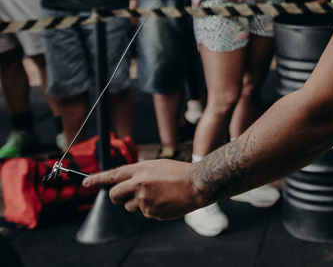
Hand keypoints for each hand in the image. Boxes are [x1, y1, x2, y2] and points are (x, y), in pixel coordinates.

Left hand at [83, 160, 204, 219]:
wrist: (198, 184)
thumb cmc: (181, 173)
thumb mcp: (158, 166)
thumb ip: (140, 174)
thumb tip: (127, 186)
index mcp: (141, 169)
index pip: (114, 174)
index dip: (98, 179)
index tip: (86, 182)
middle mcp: (139, 184)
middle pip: (115, 195)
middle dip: (116, 197)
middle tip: (123, 196)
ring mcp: (145, 200)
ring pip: (131, 206)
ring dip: (138, 203)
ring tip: (158, 195)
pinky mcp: (152, 213)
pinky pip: (146, 212)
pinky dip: (153, 208)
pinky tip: (166, 201)